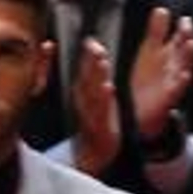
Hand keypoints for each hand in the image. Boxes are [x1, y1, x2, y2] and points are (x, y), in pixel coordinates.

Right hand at [70, 39, 119, 173]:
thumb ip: (94, 75)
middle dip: (89, 63)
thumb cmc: (97, 121)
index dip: (86, 57)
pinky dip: (104, 99)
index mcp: (84, 94)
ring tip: (102, 62)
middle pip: (86, 79)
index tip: (90, 41)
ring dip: (96, 77)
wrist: (96, 151)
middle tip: (93, 46)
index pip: (84, 72)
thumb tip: (95, 53)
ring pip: (93, 92)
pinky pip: (102, 111)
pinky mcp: (100, 126)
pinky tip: (108, 87)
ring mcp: (92, 114)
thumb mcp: (94, 97)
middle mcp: (85, 102)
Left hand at [130, 8, 192, 140]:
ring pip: (185, 67)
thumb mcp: (150, 51)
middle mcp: (176, 65)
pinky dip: (181, 83)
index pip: (180, 38)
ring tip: (191, 44)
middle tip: (187, 26)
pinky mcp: (168, 98)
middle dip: (187, 39)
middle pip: (184, 50)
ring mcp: (174, 81)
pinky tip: (184, 75)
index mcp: (171, 53)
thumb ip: (156, 31)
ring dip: (188, 56)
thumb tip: (161, 9)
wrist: (141, 110)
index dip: (183, 29)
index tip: (183, 19)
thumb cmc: (148, 78)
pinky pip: (177, 90)